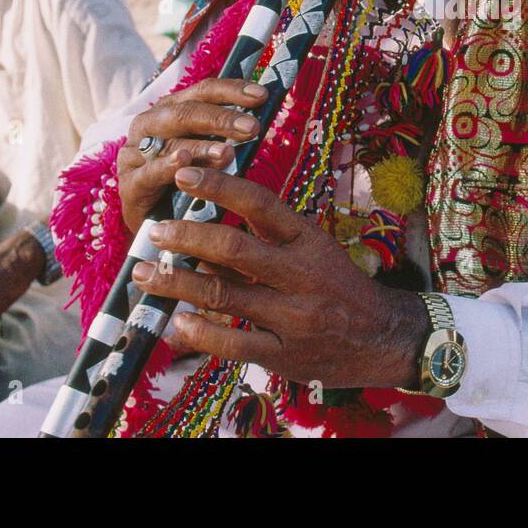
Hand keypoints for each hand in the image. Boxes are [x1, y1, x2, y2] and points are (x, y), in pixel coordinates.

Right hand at [118, 78, 267, 232]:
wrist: (156, 223)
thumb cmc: (187, 180)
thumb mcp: (208, 152)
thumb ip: (226, 134)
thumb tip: (259, 119)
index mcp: (171, 109)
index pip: (203, 91)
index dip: (232, 89)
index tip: (262, 95)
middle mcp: (150, 124)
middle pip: (186, 112)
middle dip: (221, 119)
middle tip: (252, 127)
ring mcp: (135, 153)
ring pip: (170, 142)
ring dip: (201, 146)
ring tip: (227, 153)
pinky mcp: (129, 184)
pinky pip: (149, 172)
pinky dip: (166, 166)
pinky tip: (183, 162)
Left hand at [132, 166, 429, 389]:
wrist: (383, 337)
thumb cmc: (339, 286)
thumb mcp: (314, 250)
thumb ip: (267, 240)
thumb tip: (208, 223)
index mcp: (309, 241)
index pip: (261, 204)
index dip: (220, 186)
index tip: (184, 173)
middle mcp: (301, 275)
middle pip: (234, 249)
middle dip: (187, 236)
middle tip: (155, 230)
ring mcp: (293, 317)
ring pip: (224, 295)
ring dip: (177, 283)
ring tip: (144, 274)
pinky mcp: (284, 354)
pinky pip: (233, 342)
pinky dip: (200, 331)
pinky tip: (177, 321)